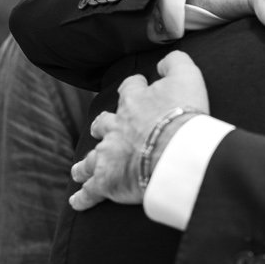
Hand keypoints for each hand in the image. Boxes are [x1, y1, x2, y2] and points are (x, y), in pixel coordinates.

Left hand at [70, 51, 210, 209]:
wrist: (175, 151)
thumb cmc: (183, 115)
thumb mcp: (188, 76)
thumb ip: (175, 62)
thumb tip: (165, 61)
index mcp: (133, 103)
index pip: (129, 89)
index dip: (133, 88)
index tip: (137, 87)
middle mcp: (115, 127)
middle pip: (102, 124)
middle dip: (101, 127)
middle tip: (101, 129)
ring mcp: (108, 156)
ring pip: (90, 159)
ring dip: (85, 165)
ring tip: (79, 170)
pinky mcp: (107, 182)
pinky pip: (90, 192)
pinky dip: (83, 198)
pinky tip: (77, 202)